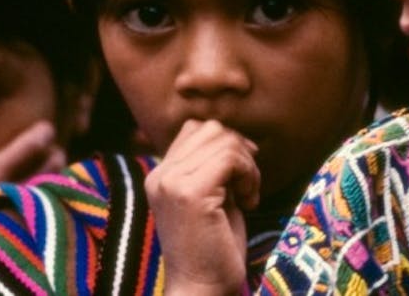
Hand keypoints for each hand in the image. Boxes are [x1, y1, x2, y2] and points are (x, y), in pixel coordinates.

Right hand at [145, 120, 259, 294]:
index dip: (227, 142)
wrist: (201, 290)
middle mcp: (160, 175)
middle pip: (211, 129)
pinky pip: (230, 159)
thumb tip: (235, 137)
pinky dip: (248, 176)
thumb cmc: (213, 249)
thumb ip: (212, 168)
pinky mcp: (189, 194)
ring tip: (248, 197)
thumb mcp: (210, 198)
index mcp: (160, 175)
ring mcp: (171, 182)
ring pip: (223, 140)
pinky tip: (248, 203)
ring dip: (247, 166)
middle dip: (240, 151)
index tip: (243, 173)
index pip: (195, 129)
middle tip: (248, 186)